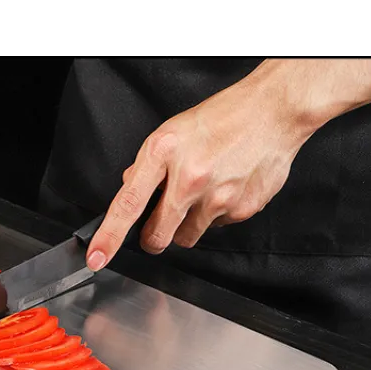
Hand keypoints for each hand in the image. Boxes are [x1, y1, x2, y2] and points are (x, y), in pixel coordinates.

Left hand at [86, 67, 308, 269]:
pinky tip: (225, 188)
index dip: (109, 237)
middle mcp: (190, 177)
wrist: (273, 111)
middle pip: (158, 235)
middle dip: (154, 236)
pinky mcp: (242, 209)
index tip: (97, 258)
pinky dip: (216, 215)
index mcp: (164, 153)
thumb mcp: (171, 132)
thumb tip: (130, 191)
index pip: (127, 204)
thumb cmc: (222, 118)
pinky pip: (217, 228)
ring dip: (187, 224)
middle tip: (162, 220)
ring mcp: (218, 196)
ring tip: (202, 193)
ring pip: (187, 237)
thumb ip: (146, 166)